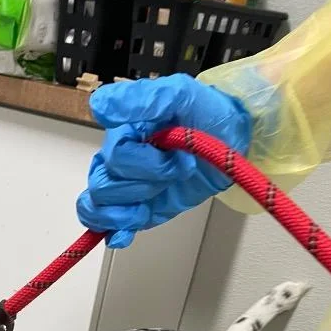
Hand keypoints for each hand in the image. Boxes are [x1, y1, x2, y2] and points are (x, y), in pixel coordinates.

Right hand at [77, 74, 251, 247]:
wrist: (231, 138)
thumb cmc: (206, 113)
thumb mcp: (178, 95)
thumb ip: (139, 100)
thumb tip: (99, 106)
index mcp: (122, 134)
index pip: (114, 158)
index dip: (143, 163)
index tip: (175, 156)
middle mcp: (119, 162)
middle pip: (103, 187)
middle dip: (141, 187)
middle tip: (174, 174)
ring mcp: (127, 189)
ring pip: (99, 209)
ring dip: (127, 212)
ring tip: (153, 200)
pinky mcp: (138, 210)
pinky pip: (110, 227)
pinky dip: (115, 232)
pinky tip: (124, 234)